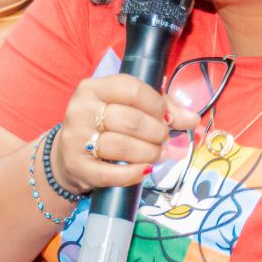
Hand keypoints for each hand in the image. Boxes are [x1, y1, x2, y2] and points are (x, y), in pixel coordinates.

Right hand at [52, 75, 198, 195]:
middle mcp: (81, 109)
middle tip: (163, 139)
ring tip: (157, 155)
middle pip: (130, 120)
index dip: (157, 105)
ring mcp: (76, 139)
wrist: (68, 155)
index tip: (166, 117)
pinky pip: (110, 174)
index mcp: (94, 88)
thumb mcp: (128, 107)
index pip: (132, 89)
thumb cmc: (105, 125)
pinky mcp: (77, 167)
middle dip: (156, 132)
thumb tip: (193, 119)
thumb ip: (162, 107)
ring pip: (122, 146)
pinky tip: (145, 171)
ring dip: (149, 153)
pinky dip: (133, 174)